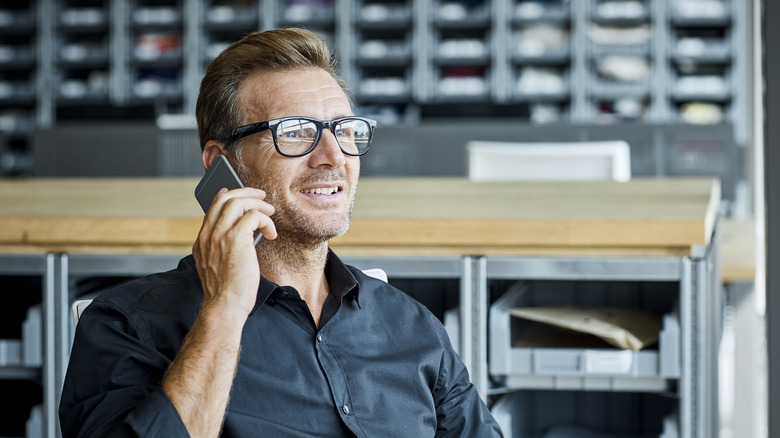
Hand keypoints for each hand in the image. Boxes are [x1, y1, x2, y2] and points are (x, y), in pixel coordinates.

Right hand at [192, 187, 276, 318]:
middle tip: (262, 197)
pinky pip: (253, 216)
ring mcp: (220, 235)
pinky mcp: (236, 239)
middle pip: (225, 198)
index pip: (213, 207)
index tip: (240, 193)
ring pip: (238, 202)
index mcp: (202, 240)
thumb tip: (246, 233)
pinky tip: (271, 234)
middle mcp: (208, 234)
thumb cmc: (226, 292)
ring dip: (258, 204)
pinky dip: (266, 221)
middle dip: (246, 192)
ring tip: (270, 213)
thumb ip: (223, 248)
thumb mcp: (218, 266)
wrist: (224, 306)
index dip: (228, 195)